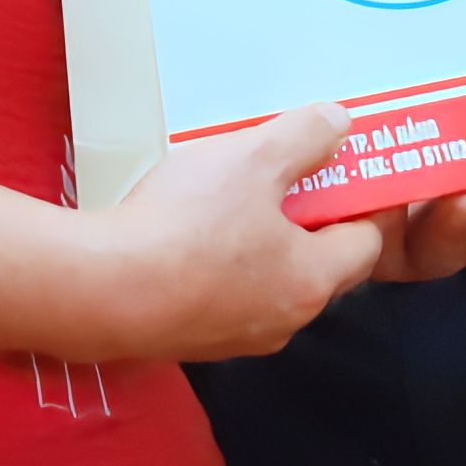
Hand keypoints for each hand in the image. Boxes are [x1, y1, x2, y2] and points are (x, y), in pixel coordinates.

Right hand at [77, 104, 383, 363]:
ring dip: (264, 242)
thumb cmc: (185, 226)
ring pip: (270, 281)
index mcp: (311, 282)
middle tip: (290, 176)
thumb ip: (305, 137)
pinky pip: (225, 295)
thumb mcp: (252, 159)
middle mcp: (283, 321)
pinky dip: (223, 264)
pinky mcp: (190, 339)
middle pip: (319, 266)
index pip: (366, 245)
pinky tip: (191, 232)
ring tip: (234, 197)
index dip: (364, 202)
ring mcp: (234, 339)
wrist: (99, 292)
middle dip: (312, 220)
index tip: (350, 170)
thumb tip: (339, 126)